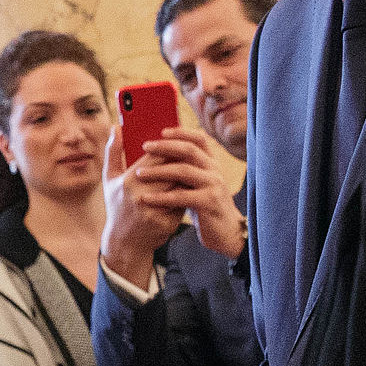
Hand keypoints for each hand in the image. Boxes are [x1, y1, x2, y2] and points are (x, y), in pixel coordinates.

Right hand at [100, 127, 185, 288]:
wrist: (124, 242)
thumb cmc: (117, 206)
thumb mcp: (110, 179)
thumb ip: (113, 152)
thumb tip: (117, 127)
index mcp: (128, 182)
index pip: (156, 157)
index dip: (169, 149)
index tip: (174, 144)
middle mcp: (141, 196)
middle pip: (172, 170)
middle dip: (181, 162)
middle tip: (187, 156)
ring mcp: (154, 211)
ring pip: (180, 186)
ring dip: (186, 178)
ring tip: (188, 172)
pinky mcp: (166, 223)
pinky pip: (183, 203)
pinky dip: (186, 195)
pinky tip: (187, 192)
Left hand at [132, 129, 247, 258]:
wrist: (225, 234)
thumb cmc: (205, 208)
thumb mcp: (196, 185)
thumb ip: (183, 170)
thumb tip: (156, 156)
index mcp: (211, 164)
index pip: (199, 139)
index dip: (181, 132)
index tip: (162, 131)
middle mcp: (214, 171)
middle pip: (190, 150)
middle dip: (165, 146)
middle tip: (145, 146)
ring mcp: (213, 186)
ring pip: (184, 171)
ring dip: (159, 171)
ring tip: (139, 174)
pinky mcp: (209, 203)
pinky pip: (182, 196)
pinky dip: (162, 197)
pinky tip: (147, 198)